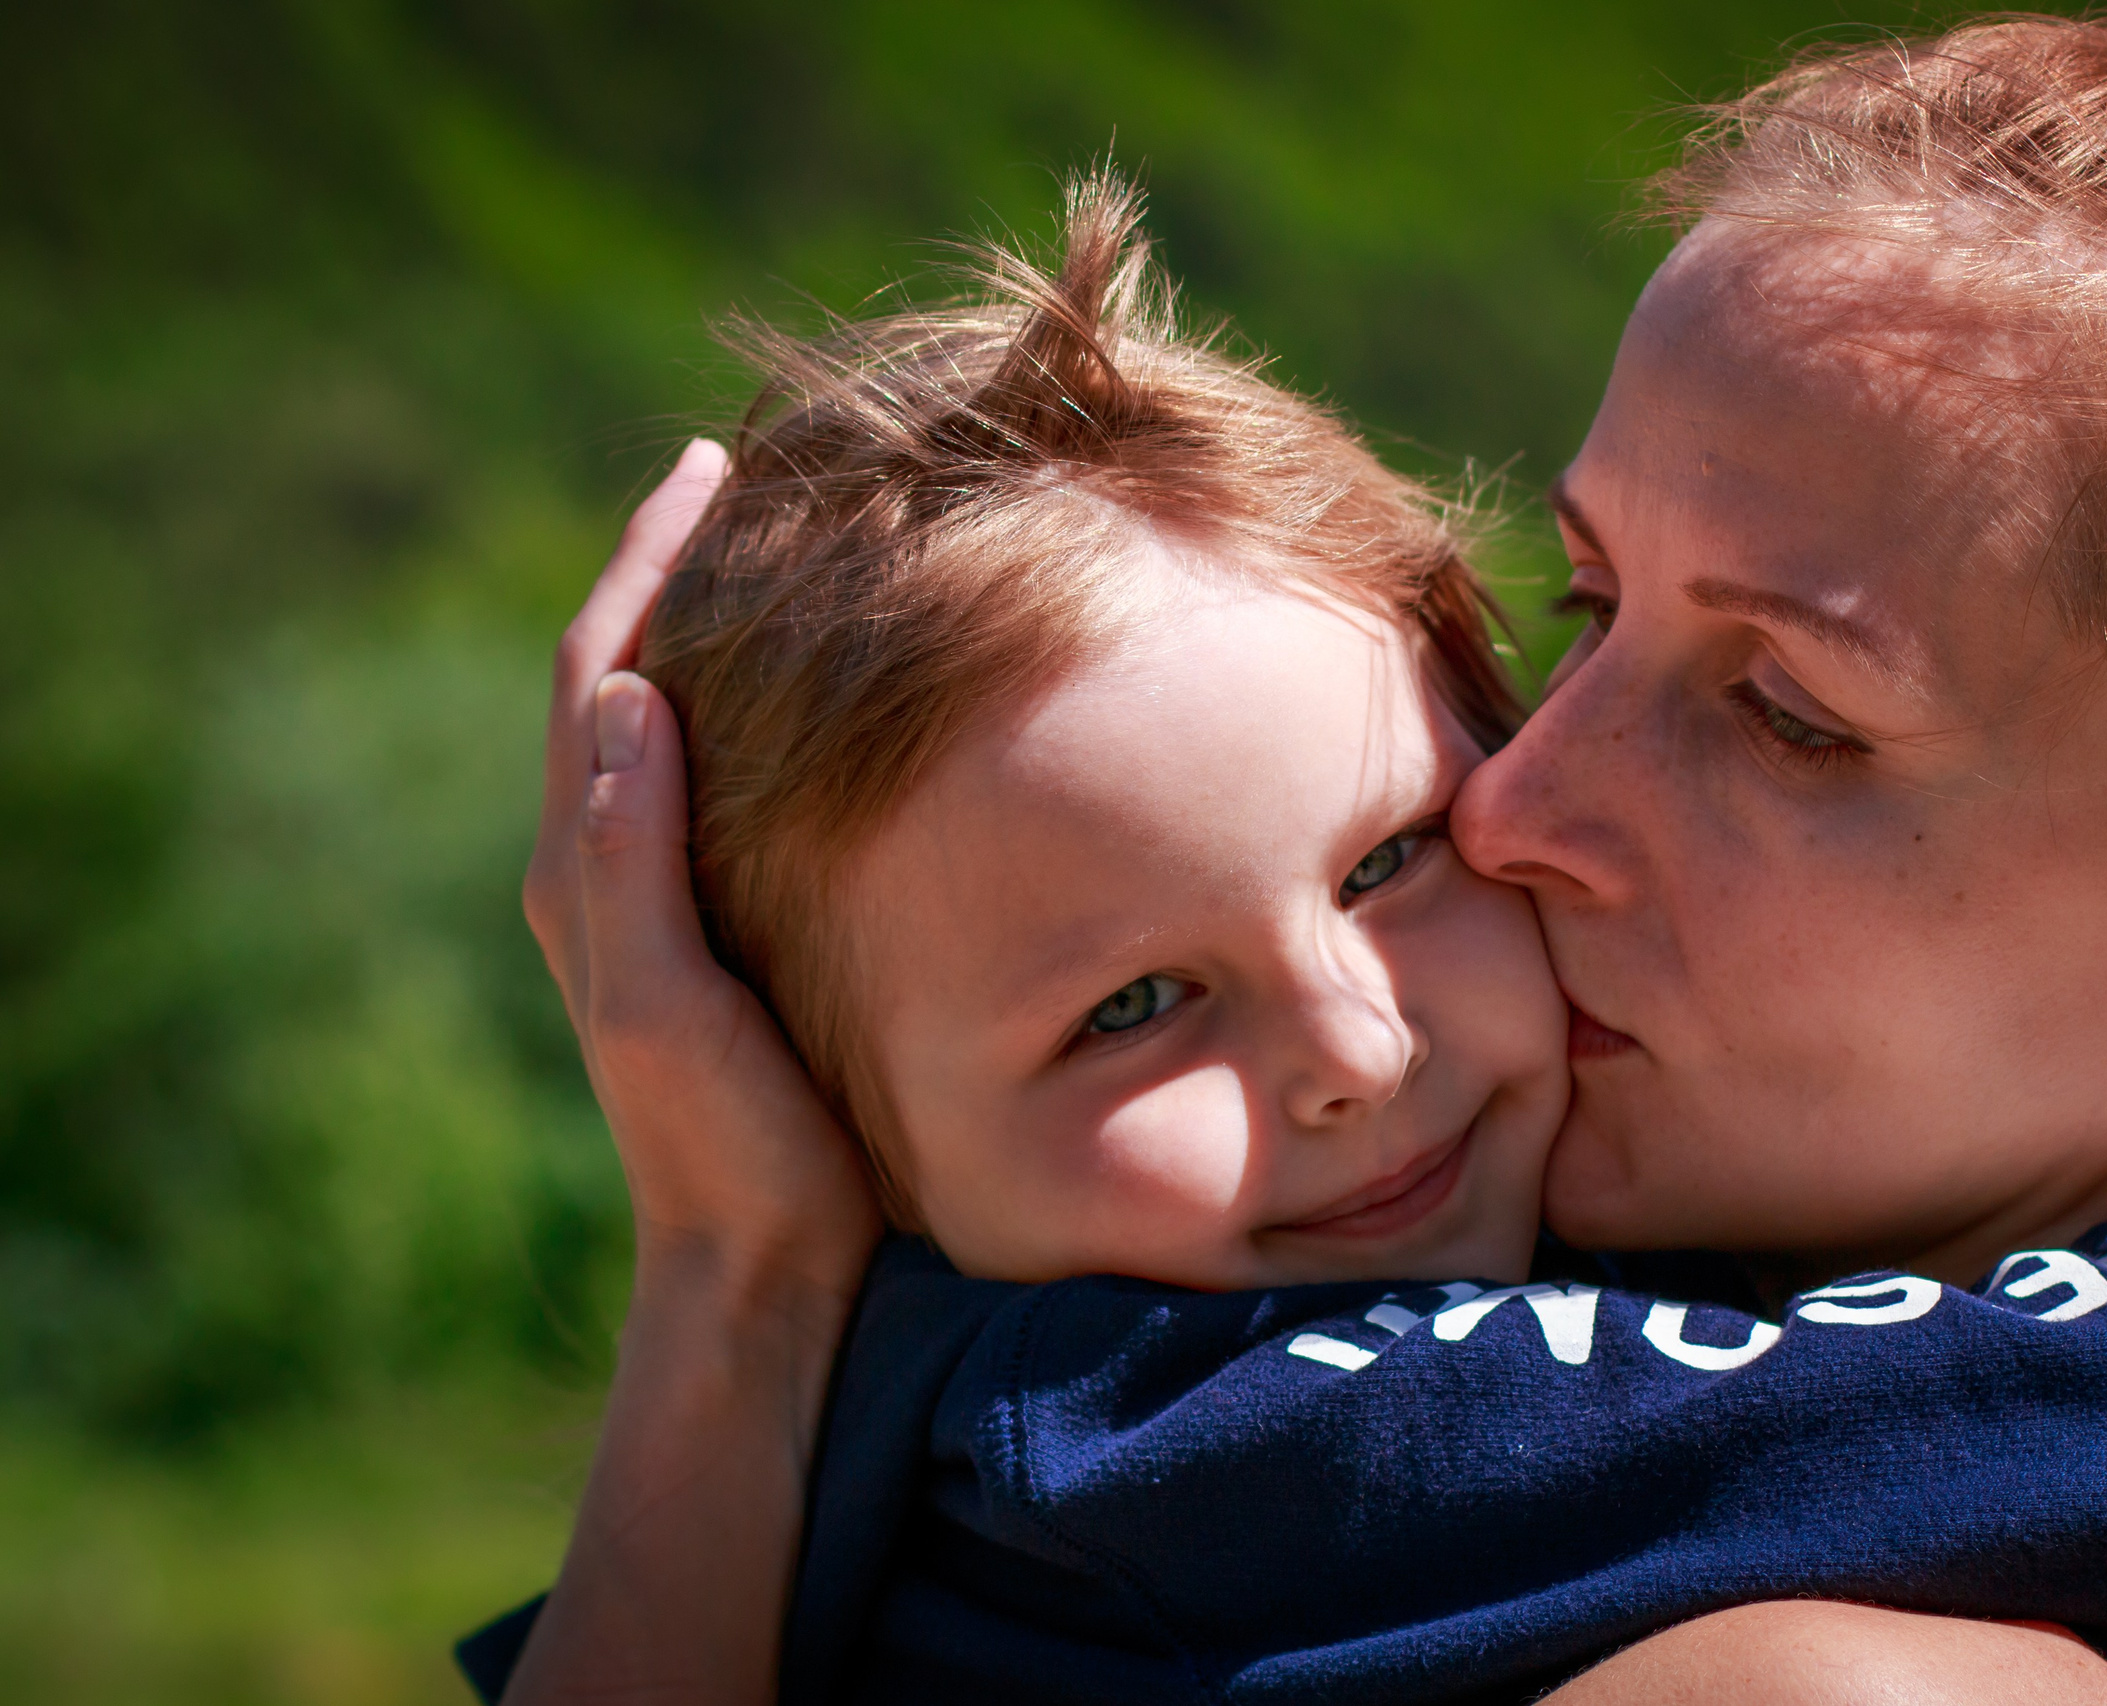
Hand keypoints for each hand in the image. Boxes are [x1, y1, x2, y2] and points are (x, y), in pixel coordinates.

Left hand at [524, 439, 879, 1304]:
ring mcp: (647, 901)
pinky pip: (702, 782)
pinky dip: (739, 707)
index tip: (711, 469)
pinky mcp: (700, 930)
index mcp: (582, 869)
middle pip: (618, 676)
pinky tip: (806, 695)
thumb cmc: (730, 1143)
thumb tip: (632, 699)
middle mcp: (598, 868)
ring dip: (702, 629)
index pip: (603, 670)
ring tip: (776, 556)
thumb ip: (634, 860)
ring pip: (660, 725)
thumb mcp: (671, 1005)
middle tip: (744, 481)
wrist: (762, 1259)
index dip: (648, 560)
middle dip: (670, 570)